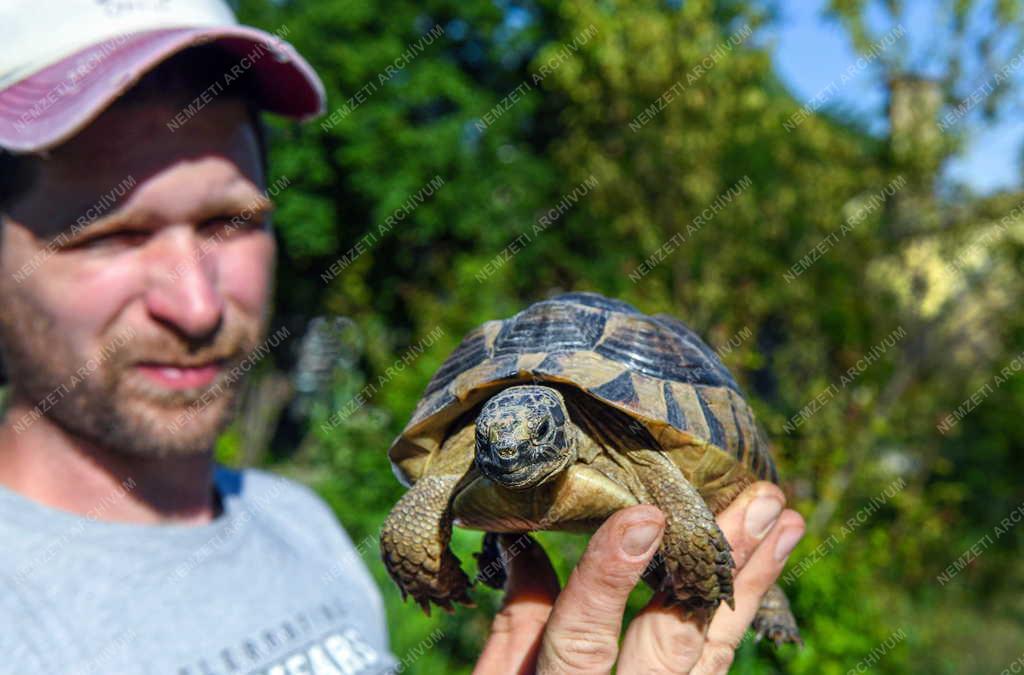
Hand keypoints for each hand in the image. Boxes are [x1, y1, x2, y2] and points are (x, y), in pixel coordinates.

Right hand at [473, 481, 804, 673]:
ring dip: (751, 581)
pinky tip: (764, 566)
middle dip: (716, 566)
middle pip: (674, 639)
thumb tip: (526, 544)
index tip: (642, 519)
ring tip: (784, 523)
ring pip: (713, 651)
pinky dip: (739, 610)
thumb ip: (516, 626)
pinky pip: (716, 660)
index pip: (581, 643)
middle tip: (759, 505)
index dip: (609, 580)